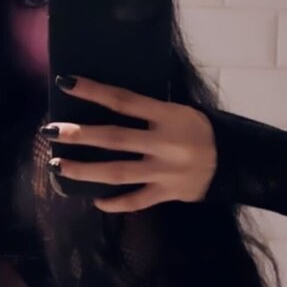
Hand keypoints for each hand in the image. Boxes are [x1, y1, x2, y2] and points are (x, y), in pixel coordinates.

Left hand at [43, 74, 217, 212]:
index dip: (94, 91)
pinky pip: (136, 201)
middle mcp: (165, 144)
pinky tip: (94, 199)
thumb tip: (106, 102)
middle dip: (80, 136)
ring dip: (85, 170)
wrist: (235, 161)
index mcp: (169, 116)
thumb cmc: (200, 130)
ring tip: (58, 166)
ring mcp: (165, 172)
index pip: (124, 100)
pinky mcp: (167, 194)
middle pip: (115, 139)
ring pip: (118, 173)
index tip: (66, 83)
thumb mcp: (180, 111)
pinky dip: (115, 203)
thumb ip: (149, 111)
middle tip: (51, 131)